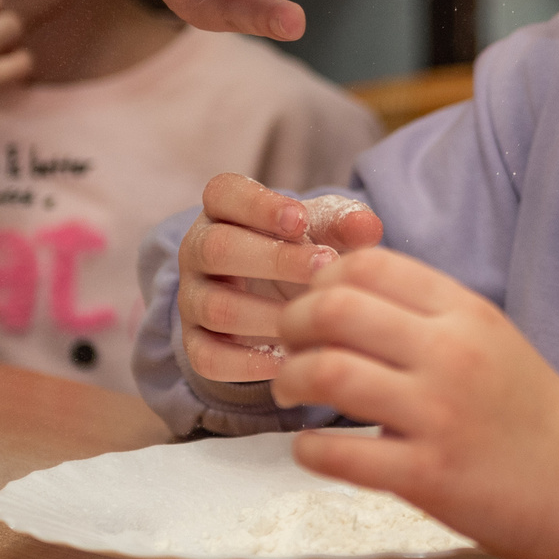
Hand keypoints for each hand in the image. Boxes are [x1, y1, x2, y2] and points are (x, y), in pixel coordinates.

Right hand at [177, 173, 386, 379]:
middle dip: (272, 260)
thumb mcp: (325, 229)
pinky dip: (248, 364)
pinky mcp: (195, 344)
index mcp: (224, 210)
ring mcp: (191, 298)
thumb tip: (367, 226)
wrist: (284, 297)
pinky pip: (208, 357)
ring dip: (267, 315)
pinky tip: (291, 360)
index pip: (223, 193)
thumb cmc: (304, 249)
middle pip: (215, 249)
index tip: (300, 220)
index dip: (258, 205)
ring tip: (313, 318)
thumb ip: (344, 222)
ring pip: (215, 307)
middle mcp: (198, 250)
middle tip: (322, 268)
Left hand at [276, 249, 558, 558]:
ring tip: (294, 391)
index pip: (370, 265)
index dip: (322, 279)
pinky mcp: (428, 476)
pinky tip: (313, 449)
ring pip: (330, 372)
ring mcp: (439, 414)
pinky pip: (339, 453)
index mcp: (467, 313)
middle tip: (290, 347)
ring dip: (293, 379)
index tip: (313, 304)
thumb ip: (430, 312)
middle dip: (293, 325)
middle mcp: (452, 354)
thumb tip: (349, 290)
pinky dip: (308, 450)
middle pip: (336, 308)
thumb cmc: (533, 412)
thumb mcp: (492, 337)